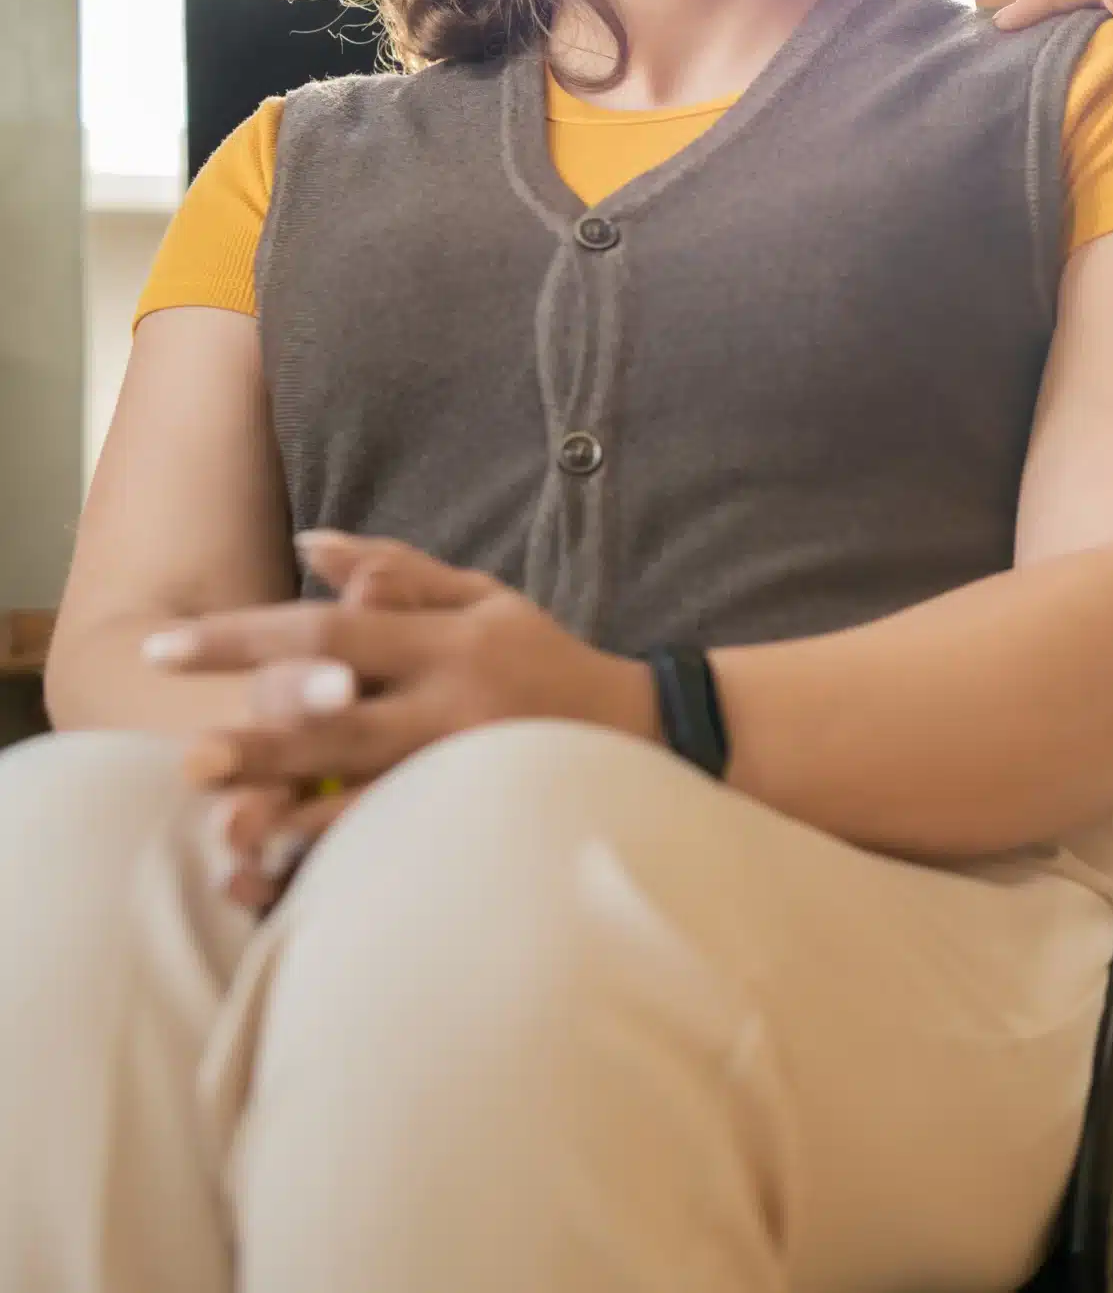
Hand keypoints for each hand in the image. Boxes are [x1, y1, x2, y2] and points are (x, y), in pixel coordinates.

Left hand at [148, 534, 655, 904]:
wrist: (642, 729)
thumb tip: (307, 545)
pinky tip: (292, 869)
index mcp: (446, 640)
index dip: (246, 639)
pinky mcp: (479, 815)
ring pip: (368, 794)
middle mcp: (451, 703)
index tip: (167, 649)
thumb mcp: (484, 597)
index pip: (330, 630)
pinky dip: (343, 856)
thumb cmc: (544, 658)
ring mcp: (467, 767)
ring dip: (296, 811)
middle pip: (338, 719)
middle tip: (188, 758)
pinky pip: (401, 838)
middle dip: (260, 741)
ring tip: (229, 826)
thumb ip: (397, 570)